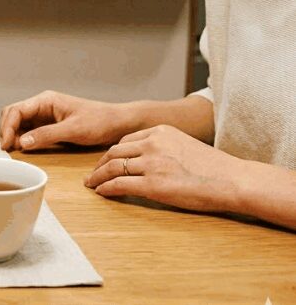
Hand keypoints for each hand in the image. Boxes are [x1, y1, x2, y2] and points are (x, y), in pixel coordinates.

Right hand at [0, 90, 136, 150]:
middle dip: (7, 131)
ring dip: (13, 136)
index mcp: (46, 100)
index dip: (7, 127)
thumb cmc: (100, 121)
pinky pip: (29, 131)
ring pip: (19, 124)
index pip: (16, 110)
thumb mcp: (74, 130)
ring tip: (14, 152)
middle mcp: (42, 106)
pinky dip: (23, 140)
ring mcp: (44, 116)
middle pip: (13, 115)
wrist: (119, 123)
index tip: (6, 145)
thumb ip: (46, 135)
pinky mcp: (49, 126)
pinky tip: (24, 150)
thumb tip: (22, 143)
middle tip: (7, 150)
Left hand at [85, 125, 242, 212]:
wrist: (233, 180)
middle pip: (114, 152)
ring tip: (92, 185)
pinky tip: (101, 193)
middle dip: (100, 164)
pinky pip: (119, 184)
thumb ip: (164, 146)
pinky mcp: (153, 184)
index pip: (126, 140)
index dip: (112, 153)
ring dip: (98, 177)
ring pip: (113, 167)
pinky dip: (106, 188)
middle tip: (92, 175)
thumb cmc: (213, 167)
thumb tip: (146, 158)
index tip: (106, 162)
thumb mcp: (184, 144)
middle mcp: (152, 143)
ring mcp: (151, 163)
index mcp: (160, 131)